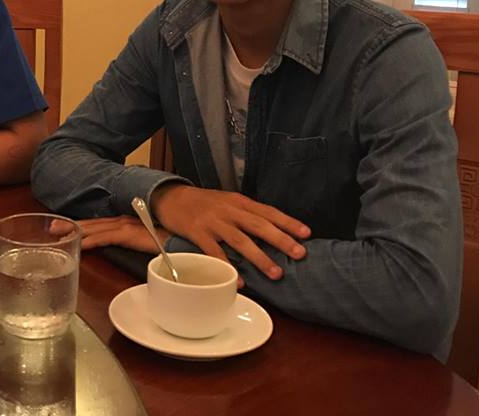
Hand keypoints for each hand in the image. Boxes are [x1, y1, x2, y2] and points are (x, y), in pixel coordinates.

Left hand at [51, 215, 169, 251]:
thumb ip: (137, 245)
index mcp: (126, 223)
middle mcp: (124, 221)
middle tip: (51, 228)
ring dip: (76, 230)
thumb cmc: (171, 240)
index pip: (99, 225)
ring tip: (57, 234)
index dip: (81, 226)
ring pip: (96, 228)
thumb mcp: (149, 243)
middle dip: (71, 225)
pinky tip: (80, 245)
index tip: (64, 228)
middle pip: (93, 224)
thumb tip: (127, 252)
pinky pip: (107, 238)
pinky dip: (92, 241)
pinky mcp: (131, 234)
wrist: (188, 237)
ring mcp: (127, 226)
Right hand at [152, 184, 309, 279]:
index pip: (268, 211)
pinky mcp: (198, 233)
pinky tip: (239, 281)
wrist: (171, 198)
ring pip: (241, 240)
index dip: (288, 222)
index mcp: (239, 202)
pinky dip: (228, 267)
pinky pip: (215, 253)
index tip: (307, 233)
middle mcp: (229, 210)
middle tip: (300, 254)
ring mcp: (213, 222)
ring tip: (276, 273)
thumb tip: (273, 229)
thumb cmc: (203, 203)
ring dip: (260, 258)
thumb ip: (246, 213)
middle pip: (259, 225)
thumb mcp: (227, 201)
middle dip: (281, 240)